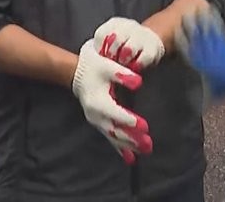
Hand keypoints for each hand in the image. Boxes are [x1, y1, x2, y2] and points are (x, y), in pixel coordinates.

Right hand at [71, 40, 151, 164]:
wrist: (75, 72)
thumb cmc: (93, 66)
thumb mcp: (107, 65)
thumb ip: (123, 74)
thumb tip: (138, 82)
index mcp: (97, 101)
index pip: (114, 113)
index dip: (129, 120)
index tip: (144, 126)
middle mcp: (95, 115)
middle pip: (114, 130)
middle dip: (132, 138)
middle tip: (148, 144)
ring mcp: (96, 121)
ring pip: (113, 137)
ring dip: (129, 145)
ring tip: (145, 151)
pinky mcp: (98, 123)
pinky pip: (109, 138)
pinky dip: (120, 149)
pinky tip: (130, 159)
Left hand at [93, 17, 164, 71]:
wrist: (148, 38)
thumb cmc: (123, 42)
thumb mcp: (111, 39)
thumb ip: (103, 46)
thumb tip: (93, 61)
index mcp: (114, 23)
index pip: (102, 34)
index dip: (99, 48)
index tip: (100, 57)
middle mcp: (129, 26)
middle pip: (116, 40)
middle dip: (111, 55)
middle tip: (111, 62)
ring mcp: (142, 36)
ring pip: (129, 49)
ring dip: (123, 60)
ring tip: (123, 64)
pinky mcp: (153, 49)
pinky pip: (142, 59)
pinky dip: (136, 66)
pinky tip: (133, 67)